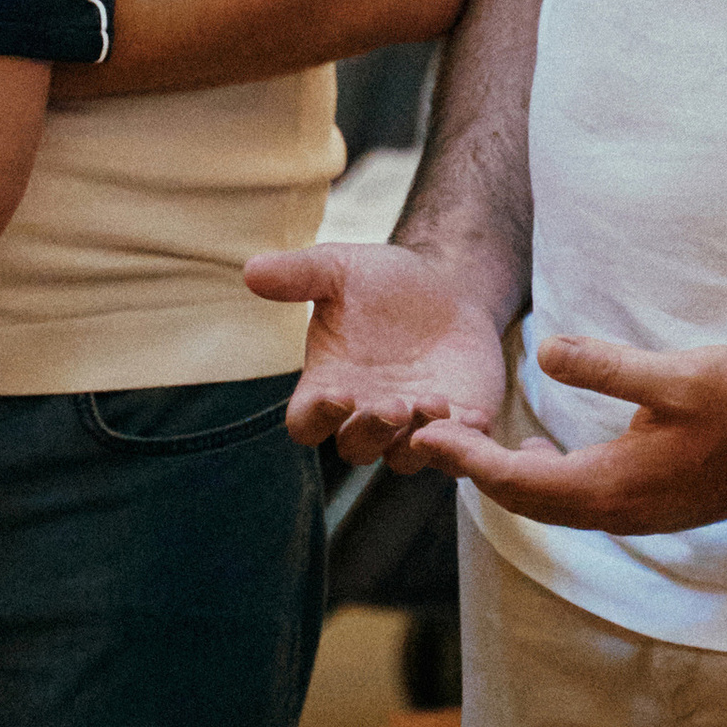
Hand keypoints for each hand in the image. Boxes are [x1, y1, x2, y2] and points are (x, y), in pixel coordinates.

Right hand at [244, 240, 511, 464]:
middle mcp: (365, 416)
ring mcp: (411, 428)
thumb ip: (299, 275)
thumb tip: (251, 271)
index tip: (339, 393)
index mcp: (328, 387)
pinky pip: (458, 449)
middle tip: (395, 405)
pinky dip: (465, 440)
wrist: (449, 284)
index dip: (318, 417)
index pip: (307, 423)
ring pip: (405, 457)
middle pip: (356, 448)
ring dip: (418, 440)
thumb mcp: (340, 269)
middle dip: (373, 431)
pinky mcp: (456, 426)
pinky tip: (475, 416)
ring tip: (434, 401)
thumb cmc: (383, 283)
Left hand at [410, 334, 726, 532]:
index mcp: (613, 486)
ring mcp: (636, 515)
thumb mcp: (673, 374)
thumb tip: (543, 351)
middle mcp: (617, 512)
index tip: (426, 435)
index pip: (517, 482)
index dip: (467, 458)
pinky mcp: (651, 507)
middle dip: (477, 469)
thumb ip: (605, 367)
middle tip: (432, 438)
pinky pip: (579, 502)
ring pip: (552, 505)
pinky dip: (544, 481)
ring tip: (475, 442)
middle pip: (526, 501)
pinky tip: (539, 453)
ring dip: (509, 478)